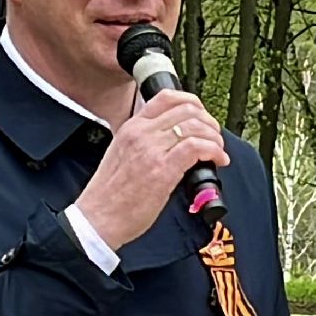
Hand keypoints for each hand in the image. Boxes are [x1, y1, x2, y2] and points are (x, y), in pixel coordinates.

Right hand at [72, 88, 230, 250]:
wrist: (97, 218)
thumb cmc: (110, 195)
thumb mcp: (122, 155)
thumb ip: (144, 143)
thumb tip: (174, 143)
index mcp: (131, 128)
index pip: (166, 98)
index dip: (193, 103)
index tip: (203, 116)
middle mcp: (141, 133)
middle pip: (187, 109)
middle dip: (209, 121)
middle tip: (215, 136)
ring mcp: (151, 149)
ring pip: (195, 126)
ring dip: (215, 137)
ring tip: (218, 151)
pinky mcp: (163, 169)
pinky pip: (197, 147)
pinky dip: (215, 151)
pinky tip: (218, 160)